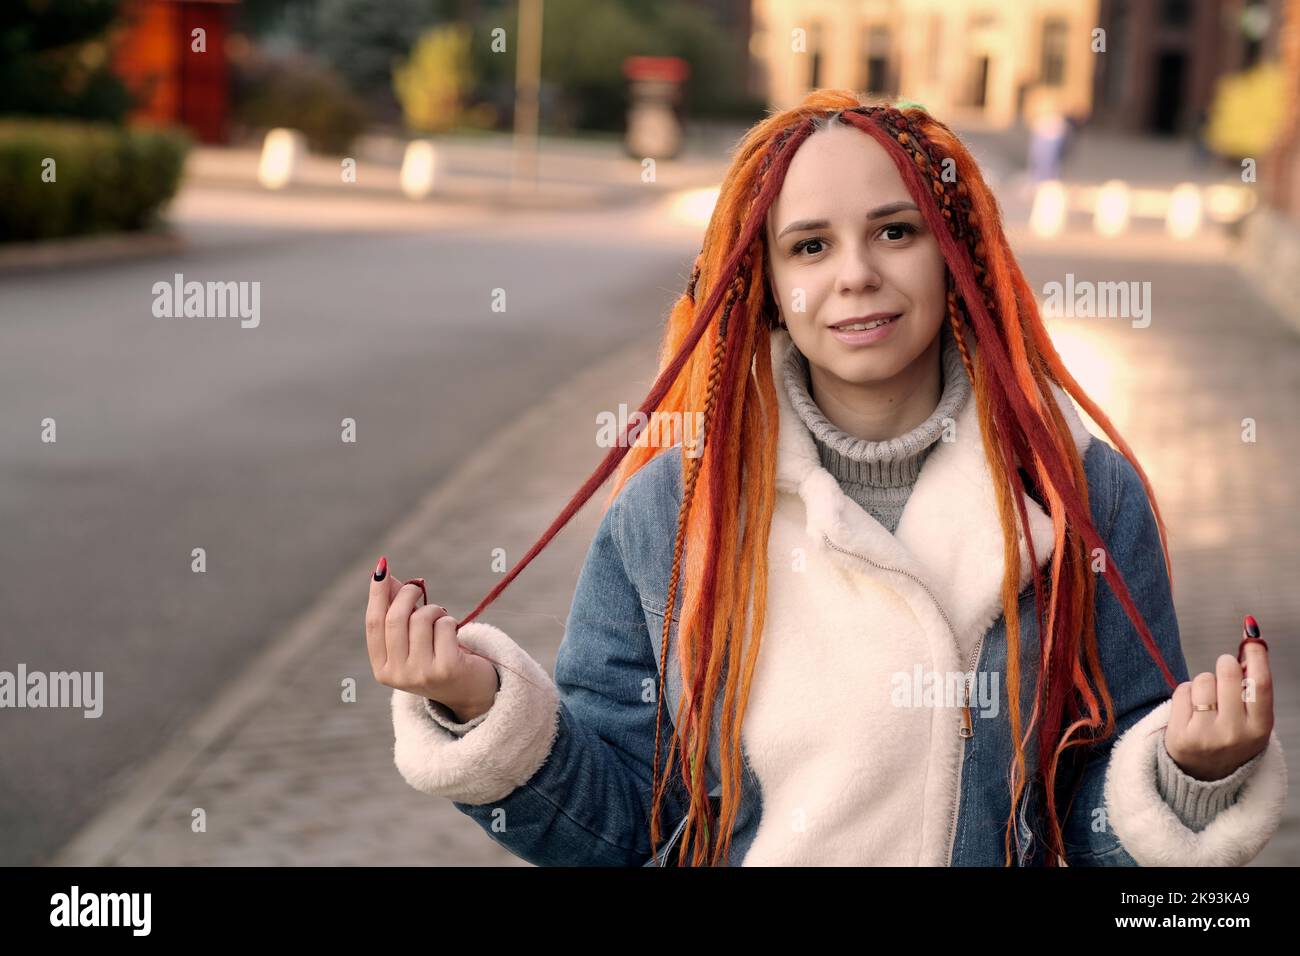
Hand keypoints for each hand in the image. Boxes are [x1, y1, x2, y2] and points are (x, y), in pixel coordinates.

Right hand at [364, 560, 499, 721]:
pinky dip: (449, 621)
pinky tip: (453, 633)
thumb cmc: (436, 657)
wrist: (470, 691)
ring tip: (440, 618)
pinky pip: (444, 626)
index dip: (376, 594)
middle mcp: (398, 675)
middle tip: (417, 587)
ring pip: (421, 619)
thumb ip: (395, 610)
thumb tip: (383, 575)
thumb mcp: (411, 639)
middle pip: (396, 619)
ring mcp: (422, 674)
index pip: (373, 623)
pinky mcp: (447, 668)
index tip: (381, 568)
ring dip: (433, 610)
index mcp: (382, 669)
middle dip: (407, 594)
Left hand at [1163, 636, 1272, 780]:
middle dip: (1225, 664)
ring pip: (1202, 680)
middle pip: (1227, 675)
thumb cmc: (1230, 738)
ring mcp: (1206, 735)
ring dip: (1203, 682)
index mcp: (1259, 729)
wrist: (1204, 777)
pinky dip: (1185, 693)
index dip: (1257, 658)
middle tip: (1224, 665)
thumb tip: (1250, 646)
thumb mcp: (1250, 722)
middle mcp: (1234, 733)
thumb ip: (1251, 691)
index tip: (1252, 641)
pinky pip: (1181, 691)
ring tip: (1206, 701)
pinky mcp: (1180, 735)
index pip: (1261, 685)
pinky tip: (1190, 710)